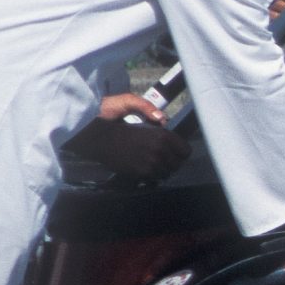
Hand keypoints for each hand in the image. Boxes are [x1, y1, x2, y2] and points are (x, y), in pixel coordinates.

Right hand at [66, 94, 192, 180]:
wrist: (99, 139)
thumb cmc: (115, 123)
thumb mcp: (132, 106)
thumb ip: (151, 111)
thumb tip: (164, 120)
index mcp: (162, 135)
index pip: (186, 151)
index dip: (181, 152)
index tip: (175, 151)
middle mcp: (159, 150)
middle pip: (178, 164)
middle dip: (172, 161)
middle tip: (164, 157)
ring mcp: (151, 163)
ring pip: (168, 173)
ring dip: (163, 169)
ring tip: (154, 162)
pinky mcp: (141, 172)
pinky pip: (155, 178)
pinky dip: (153, 175)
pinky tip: (145, 167)